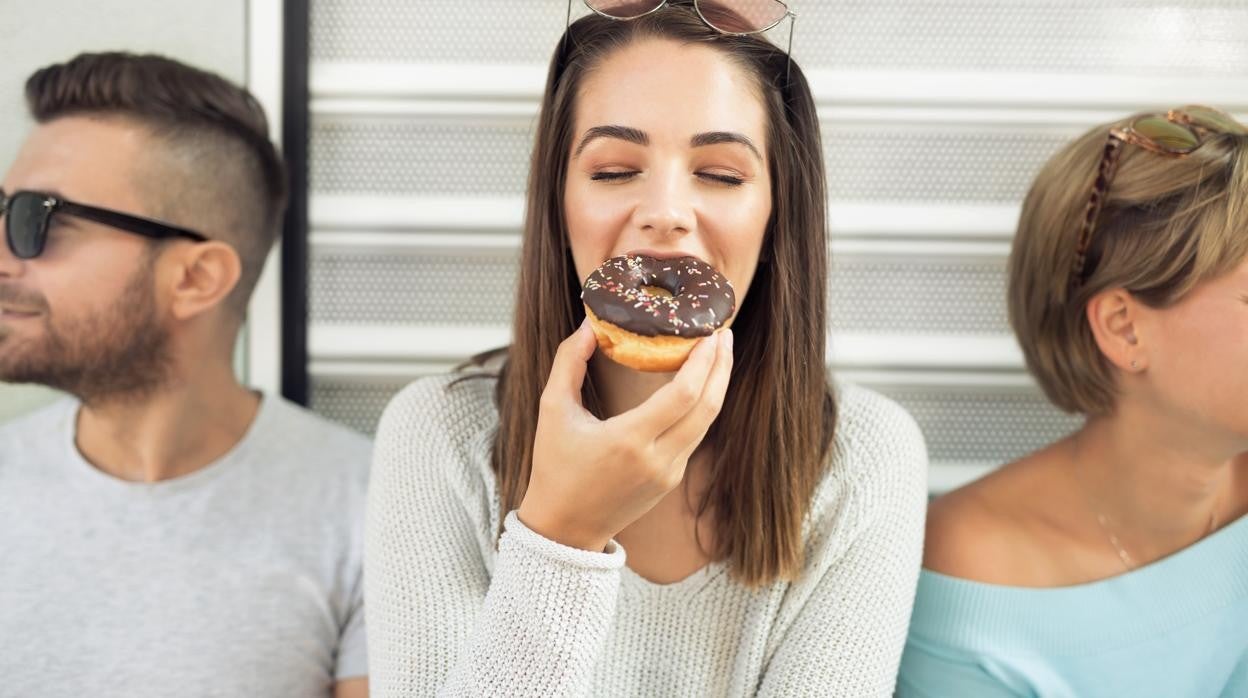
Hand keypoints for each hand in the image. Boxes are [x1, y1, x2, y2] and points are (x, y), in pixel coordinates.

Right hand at [517, 319, 733, 551]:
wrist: (564, 528)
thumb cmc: (554, 467)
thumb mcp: (552, 410)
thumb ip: (568, 362)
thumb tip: (589, 325)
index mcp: (628, 441)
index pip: (683, 395)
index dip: (703, 362)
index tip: (709, 333)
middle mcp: (657, 460)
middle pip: (708, 407)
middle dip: (721, 366)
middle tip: (723, 333)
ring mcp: (669, 473)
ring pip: (707, 422)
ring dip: (717, 385)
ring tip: (718, 352)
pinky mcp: (671, 480)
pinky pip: (695, 436)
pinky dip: (703, 406)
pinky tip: (700, 384)